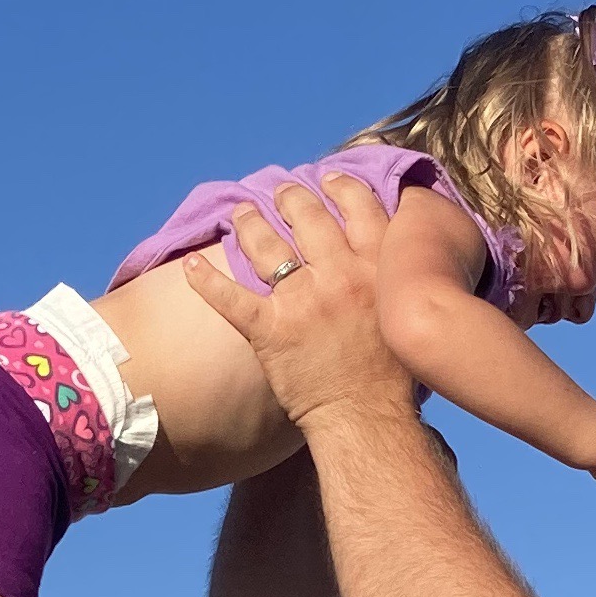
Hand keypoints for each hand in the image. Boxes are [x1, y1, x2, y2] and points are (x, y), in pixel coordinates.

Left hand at [183, 176, 414, 428]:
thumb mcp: (404, 310)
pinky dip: (206, 280)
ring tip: (241, 212)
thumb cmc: (392, 374)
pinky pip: (230, 298)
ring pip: (267, 244)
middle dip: (290, 197)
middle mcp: (339, 274)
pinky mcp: (270, 330)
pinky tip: (191, 264)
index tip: (327, 179)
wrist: (366, 417)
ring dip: (250, 221)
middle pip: (309, 216)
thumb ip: (392, 275)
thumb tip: (386, 253)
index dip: (340, 186)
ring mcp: (302, 301)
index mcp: (377, 267)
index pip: (359, 206)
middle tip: (280, 192)